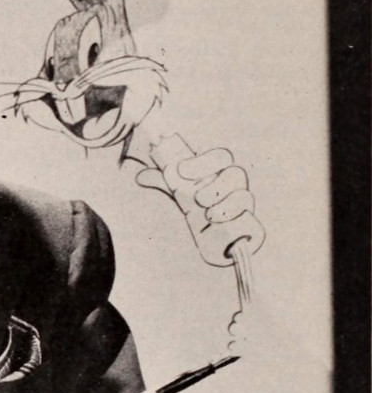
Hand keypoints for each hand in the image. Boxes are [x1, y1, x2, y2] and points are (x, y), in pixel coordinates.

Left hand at [136, 143, 264, 265]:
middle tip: (197, 198)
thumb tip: (140, 176)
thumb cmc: (195, 206)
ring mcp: (243, 205)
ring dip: (228, 205)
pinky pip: (252, 221)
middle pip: (236, 175)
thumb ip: (164, 182)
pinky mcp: (248, 225)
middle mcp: (235, 186)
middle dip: (217, 185)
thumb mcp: (178, 193)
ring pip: (245, 197)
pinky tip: (226, 226)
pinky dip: (240, 222)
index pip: (220, 157)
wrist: (211, 235)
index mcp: (221, 171)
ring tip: (209, 215)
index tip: (181, 171)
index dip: (204, 161)